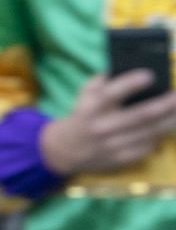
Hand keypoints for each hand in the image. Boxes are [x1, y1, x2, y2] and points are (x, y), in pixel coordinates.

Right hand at [40, 72, 175, 175]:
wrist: (65, 150)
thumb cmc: (81, 116)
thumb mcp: (83, 95)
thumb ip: (100, 81)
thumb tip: (126, 70)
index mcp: (90, 108)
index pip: (110, 94)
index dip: (131, 83)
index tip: (150, 74)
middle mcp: (102, 127)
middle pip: (140, 115)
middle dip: (164, 104)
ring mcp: (113, 145)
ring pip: (150, 132)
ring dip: (170, 121)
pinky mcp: (121, 159)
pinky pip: (147, 146)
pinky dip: (159, 136)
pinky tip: (167, 127)